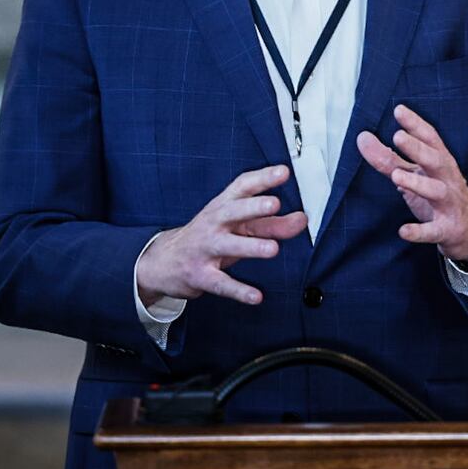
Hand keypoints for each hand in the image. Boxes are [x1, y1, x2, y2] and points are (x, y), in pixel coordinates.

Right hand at [135, 164, 306, 305]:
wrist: (165, 261)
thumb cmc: (209, 237)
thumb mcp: (238, 226)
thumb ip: (272, 223)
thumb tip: (302, 219)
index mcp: (223, 206)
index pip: (242, 186)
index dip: (263, 178)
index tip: (283, 172)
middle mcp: (213, 224)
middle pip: (232, 211)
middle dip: (253, 207)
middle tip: (274, 203)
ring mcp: (206, 249)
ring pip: (228, 246)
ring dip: (251, 247)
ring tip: (273, 249)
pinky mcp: (201, 275)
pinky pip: (221, 283)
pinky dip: (239, 290)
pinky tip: (256, 296)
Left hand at [357, 104, 467, 263]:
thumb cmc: (438, 196)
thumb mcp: (414, 175)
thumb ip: (388, 158)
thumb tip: (362, 138)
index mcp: (440, 163)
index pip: (431, 139)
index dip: (416, 125)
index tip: (399, 110)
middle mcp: (447, 179)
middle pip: (436, 160)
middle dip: (418, 149)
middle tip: (398, 136)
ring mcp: (449, 204)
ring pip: (436, 191)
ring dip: (417, 183)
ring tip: (396, 176)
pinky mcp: (448, 229)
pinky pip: (433, 230)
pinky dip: (419, 231)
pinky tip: (403, 231)